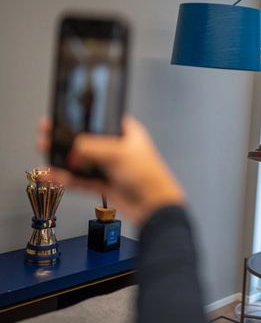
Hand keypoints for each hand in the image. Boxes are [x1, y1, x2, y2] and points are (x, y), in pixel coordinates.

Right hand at [37, 116, 184, 224]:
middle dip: (66, 137)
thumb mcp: (118, 154)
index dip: (85, 118)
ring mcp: (110, 166)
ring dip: (62, 156)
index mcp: (127, 133)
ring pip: (81, 159)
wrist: (153, 207)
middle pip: (87, 140)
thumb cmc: (149, 176)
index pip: (102, 121)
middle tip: (48, 132)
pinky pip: (80, 178)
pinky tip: (52, 173)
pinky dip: (66, 176)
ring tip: (45, 150)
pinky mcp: (104, 183)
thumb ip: (92, 148)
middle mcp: (117, 148)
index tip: (65, 116)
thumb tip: (73, 147)